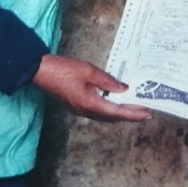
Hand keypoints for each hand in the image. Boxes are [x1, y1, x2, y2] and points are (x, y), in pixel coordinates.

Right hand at [32, 54, 151, 121]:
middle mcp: (86, 111)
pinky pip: (98, 111)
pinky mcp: (77, 105)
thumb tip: (123, 90)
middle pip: (113, 117)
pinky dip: (110, 109)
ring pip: (105, 116)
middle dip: (130, 115)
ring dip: (120, 113)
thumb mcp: (89, 71)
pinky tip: (115, 101)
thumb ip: (108, 81)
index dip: (134, 114)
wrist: (40, 71)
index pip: (117, 112)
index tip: (147, 113)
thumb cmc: (63, 69)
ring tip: (133, 106)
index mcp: (90, 104)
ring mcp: (80, 110)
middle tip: (145, 110)